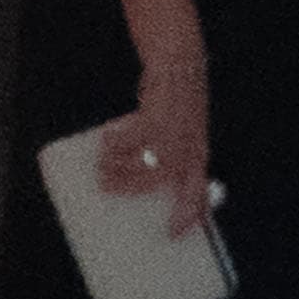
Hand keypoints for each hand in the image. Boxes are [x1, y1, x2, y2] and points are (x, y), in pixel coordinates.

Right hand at [100, 41, 214, 243]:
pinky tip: (105, 139)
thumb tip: (127, 177)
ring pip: (146, 161)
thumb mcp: (181, 132)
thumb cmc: (175, 104)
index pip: (198, 193)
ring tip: (100, 166)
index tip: (172, 234)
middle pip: (161, 179)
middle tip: (104, 189)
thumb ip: (166, 154)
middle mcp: (190, 147)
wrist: (180, 65)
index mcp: (197, 155)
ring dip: (119, 166)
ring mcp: (176, 132)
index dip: (188, 215)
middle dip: (131, 188)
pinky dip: (117, 141)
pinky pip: (134, 136)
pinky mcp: (160, 116)